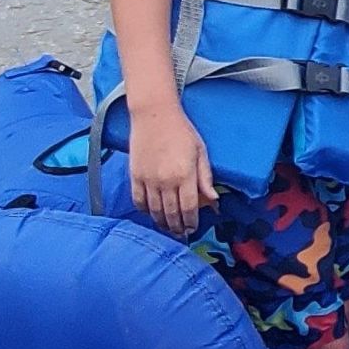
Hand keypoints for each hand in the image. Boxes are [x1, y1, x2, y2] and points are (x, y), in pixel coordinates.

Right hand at [129, 107, 216, 236]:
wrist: (154, 115)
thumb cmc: (181, 131)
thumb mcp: (201, 152)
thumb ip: (205, 177)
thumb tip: (213, 199)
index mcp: (185, 175)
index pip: (189, 207)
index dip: (191, 221)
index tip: (193, 228)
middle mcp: (165, 180)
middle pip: (171, 213)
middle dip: (177, 226)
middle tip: (181, 234)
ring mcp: (148, 179)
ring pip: (154, 210)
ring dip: (162, 222)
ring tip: (168, 228)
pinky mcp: (135, 176)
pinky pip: (138, 200)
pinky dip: (145, 210)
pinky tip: (151, 214)